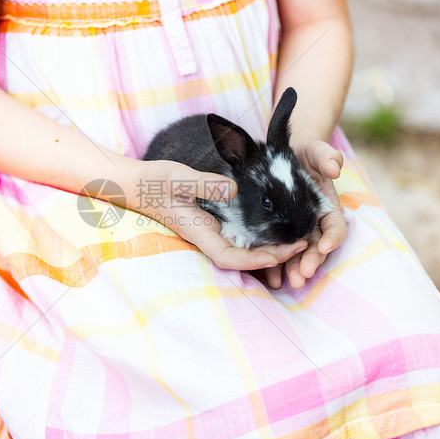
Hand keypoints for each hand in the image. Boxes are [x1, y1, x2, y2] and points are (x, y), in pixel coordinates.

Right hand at [133, 160, 305, 271]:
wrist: (137, 184)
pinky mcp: (214, 223)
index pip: (228, 257)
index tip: (278, 254)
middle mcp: (207, 236)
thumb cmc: (154, 181)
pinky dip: (260, 237)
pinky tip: (279, 228)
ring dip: (270, 248)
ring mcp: (211, 231)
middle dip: (272, 256)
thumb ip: (203, 183)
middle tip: (303, 244)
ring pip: (244, 249)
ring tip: (299, 239)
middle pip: (243, 258)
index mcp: (198, 231)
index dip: (254, 261)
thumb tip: (232, 188)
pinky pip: (241, 237)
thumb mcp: (177, 178)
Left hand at [261, 140, 346, 288]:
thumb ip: (327, 156)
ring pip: (299, 253)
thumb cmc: (305, 154)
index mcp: (327, 208)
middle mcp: (315, 223)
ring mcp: (297, 231)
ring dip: (295, 268)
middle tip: (302, 275)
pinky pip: (279, 251)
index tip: (324, 247)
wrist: (284, 157)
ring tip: (289, 282)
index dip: (332, 239)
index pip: (335, 227)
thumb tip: (334, 168)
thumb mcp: (316, 151)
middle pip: (317, 247)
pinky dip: (277, 265)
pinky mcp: (279, 233)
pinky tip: (271, 278)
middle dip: (311, 261)